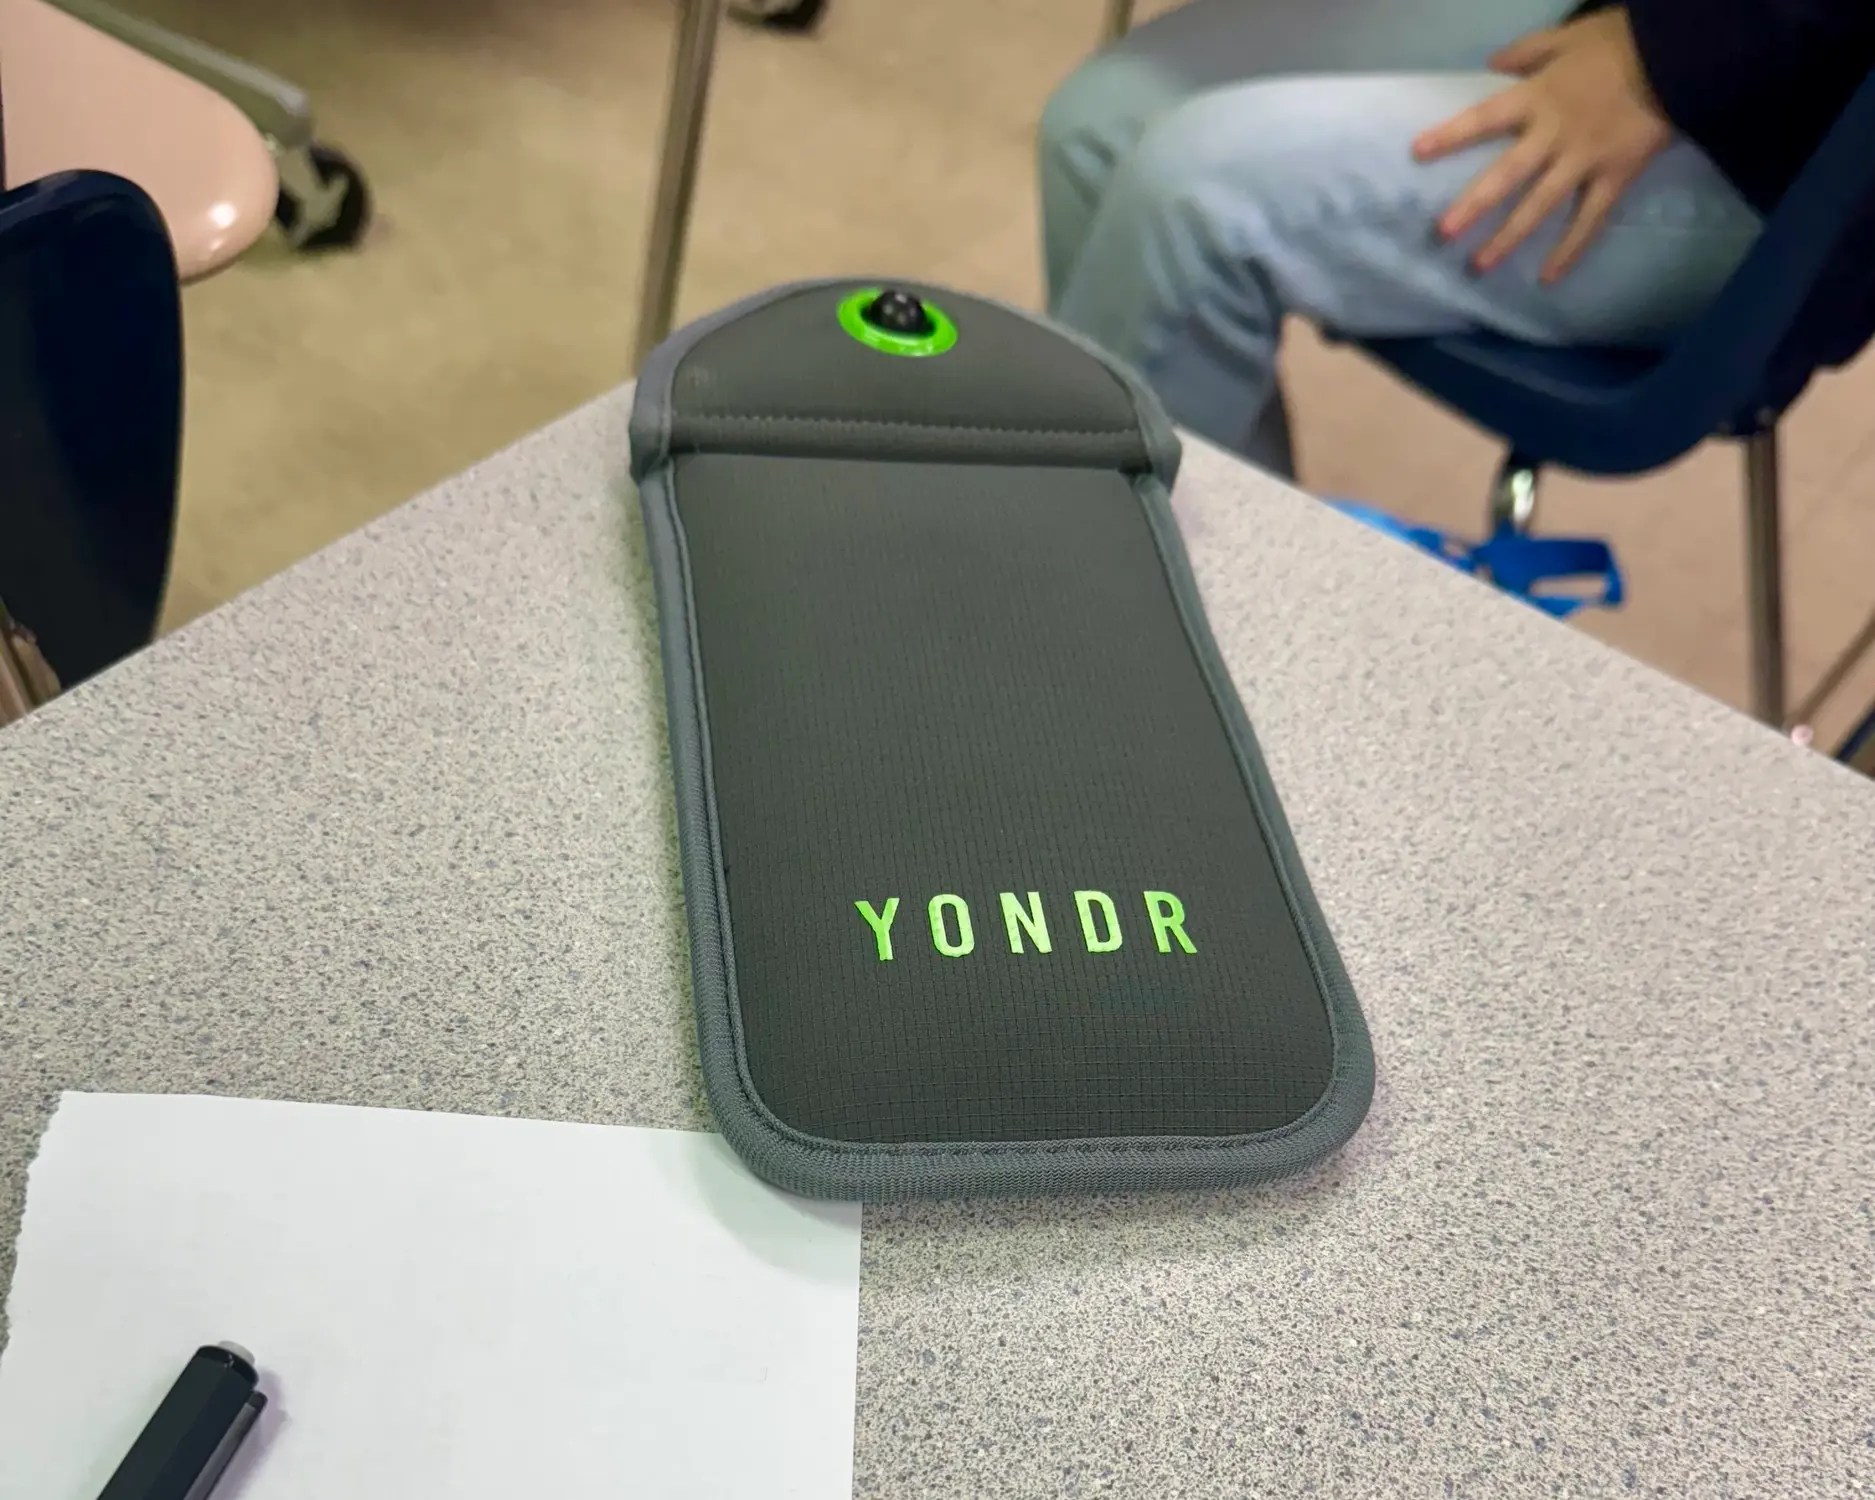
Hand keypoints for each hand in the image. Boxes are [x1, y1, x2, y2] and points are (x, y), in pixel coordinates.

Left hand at [1413, 8, 1670, 280]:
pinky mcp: (1614, 178)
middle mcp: (1555, 135)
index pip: (1485, 118)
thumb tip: (1493, 63)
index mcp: (1539, 97)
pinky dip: (1570, 251)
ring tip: (1479, 266)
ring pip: (1540, 206)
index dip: (1451, 135)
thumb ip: (1529, 51)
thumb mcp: (1571, 35)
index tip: (1417, 152)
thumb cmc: (1625, 41)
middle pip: (1507, 175)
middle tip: (1444, 233)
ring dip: (1509, 238)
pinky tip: (1548, 278)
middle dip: (1474, 205)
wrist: (1684, 56)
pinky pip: (1589, 221)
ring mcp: (1584, 161)